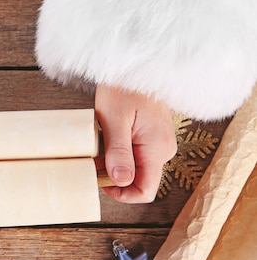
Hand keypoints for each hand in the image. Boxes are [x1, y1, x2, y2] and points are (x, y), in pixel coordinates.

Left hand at [95, 84, 176, 202]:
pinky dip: (119, 153)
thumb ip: (119, 152)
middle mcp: (163, 150)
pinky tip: (108, 137)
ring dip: (114, 163)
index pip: (144, 191)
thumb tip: (121, 182)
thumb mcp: (115, 120)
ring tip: (101, 141)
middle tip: (95, 156)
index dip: (121, 194)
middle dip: (113, 176)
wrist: (135, 65)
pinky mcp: (153, 139)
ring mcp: (160, 145)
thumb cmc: (124, 87)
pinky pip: (136, 156)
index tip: (100, 179)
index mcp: (157, 149)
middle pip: (139, 181)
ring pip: (136, 169)